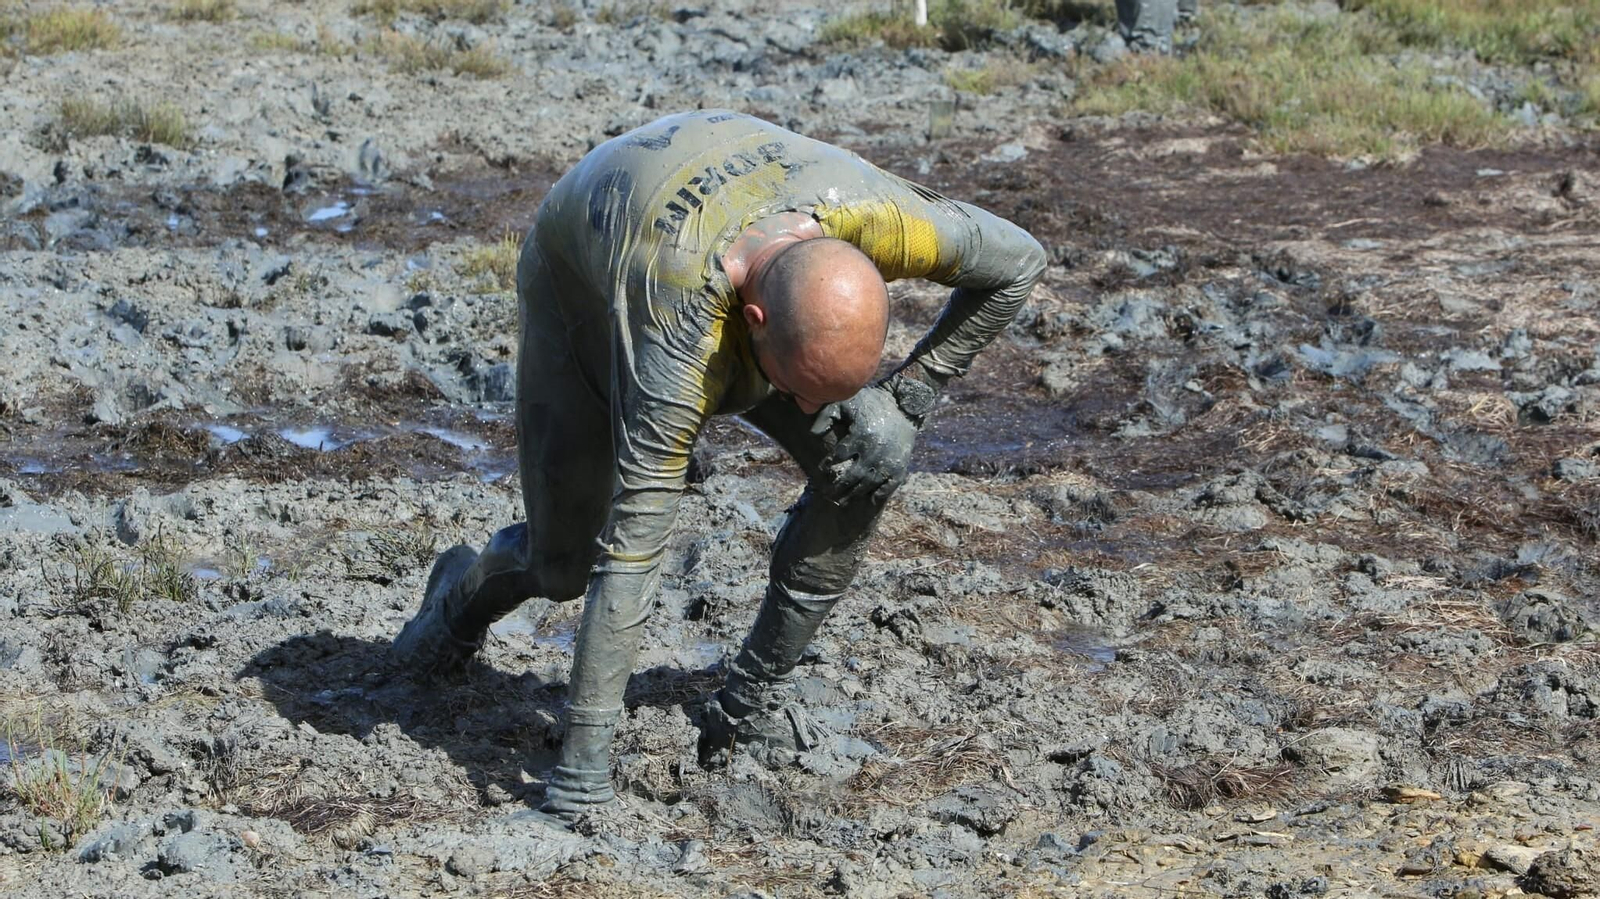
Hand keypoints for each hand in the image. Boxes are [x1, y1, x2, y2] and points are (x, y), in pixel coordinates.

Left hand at [809, 385, 917, 504]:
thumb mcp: (847, 403)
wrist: (903, 408)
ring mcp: (888, 462)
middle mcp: (874, 453)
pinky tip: (869, 499)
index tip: (821, 469)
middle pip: (851, 477)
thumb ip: (827, 416)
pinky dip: (878, 495)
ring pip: (867, 485)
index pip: (838, 456)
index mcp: (861, 436)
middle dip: (837, 488)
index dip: (827, 464)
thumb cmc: (871, 405)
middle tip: (827, 495)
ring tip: (842, 501)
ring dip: (853, 495)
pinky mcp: (900, 467)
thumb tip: (813, 434)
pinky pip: (888, 487)